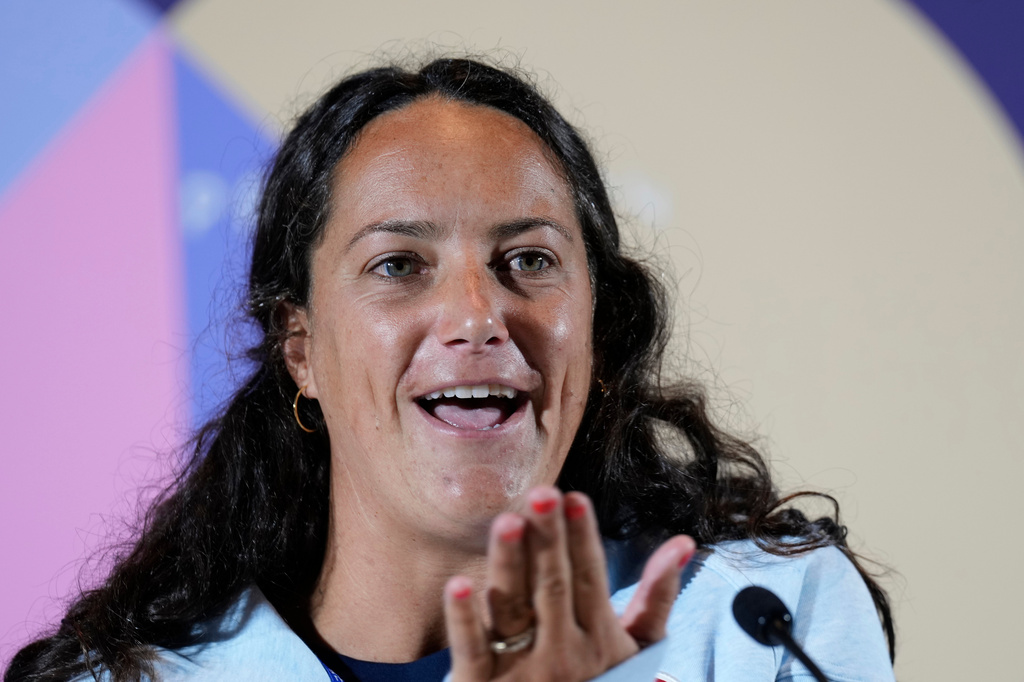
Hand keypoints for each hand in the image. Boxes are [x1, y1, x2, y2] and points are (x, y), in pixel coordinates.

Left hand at [444, 486, 694, 681]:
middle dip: (548, 539)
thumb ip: (657, 597)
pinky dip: (465, 619)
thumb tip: (684, 541)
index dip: (582, 538)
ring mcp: (521, 671)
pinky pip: (472, 649)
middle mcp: (563, 652)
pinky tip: (459, 584)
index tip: (574, 497)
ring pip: (513, 609)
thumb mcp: (635, 650)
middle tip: (542, 493)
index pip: (589, 578)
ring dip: (509, 565)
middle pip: (552, 586)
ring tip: (508, 522)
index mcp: (598, 638)